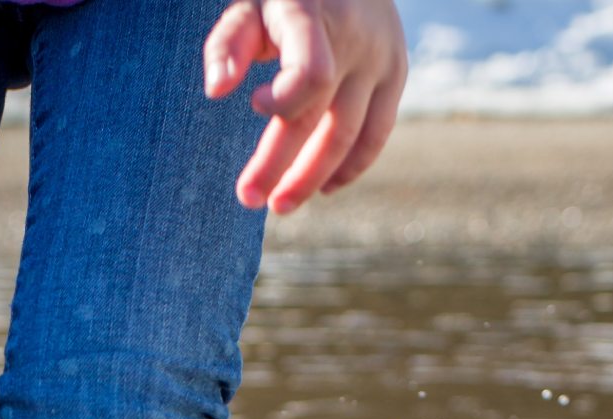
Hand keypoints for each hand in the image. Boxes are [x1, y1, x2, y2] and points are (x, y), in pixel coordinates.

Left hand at [203, 0, 406, 213]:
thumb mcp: (250, 4)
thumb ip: (229, 42)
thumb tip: (216, 90)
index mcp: (313, 16)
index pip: (310, 73)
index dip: (282, 101)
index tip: (254, 103)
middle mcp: (353, 39)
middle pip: (319, 119)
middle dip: (281, 164)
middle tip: (248, 198)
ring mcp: (380, 59)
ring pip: (348, 136)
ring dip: (313, 178)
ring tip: (281, 204)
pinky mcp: (396, 73)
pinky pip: (378, 132)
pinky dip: (352, 166)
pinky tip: (324, 187)